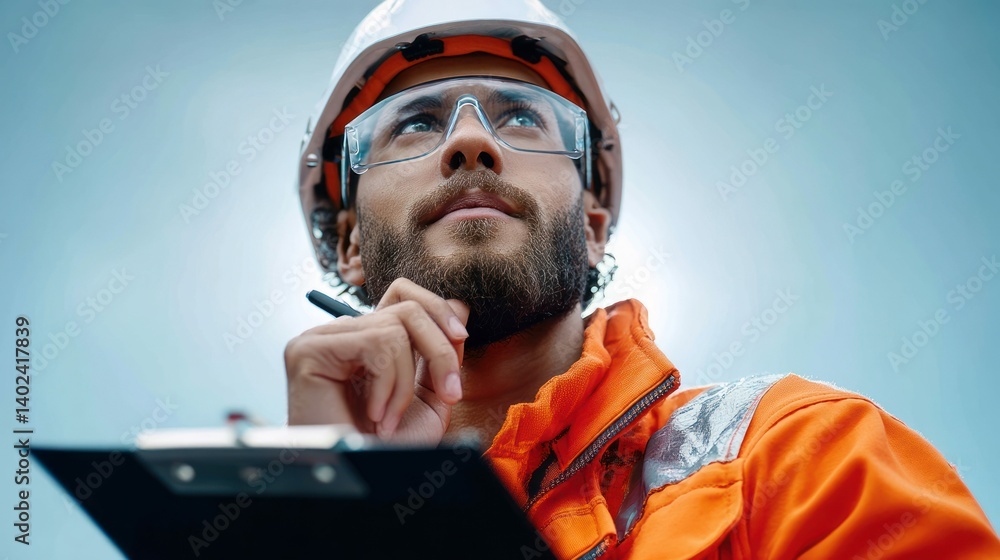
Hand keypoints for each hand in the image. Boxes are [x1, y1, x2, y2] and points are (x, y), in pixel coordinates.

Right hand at [285, 278, 469, 445]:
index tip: (462, 338)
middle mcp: (340, 334)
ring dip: (406, 383)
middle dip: (439, 350)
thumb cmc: (388, 448)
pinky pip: (375, 344)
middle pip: (406, 308)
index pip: (403, 294)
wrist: (361, 479)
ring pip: (394, 328)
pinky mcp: (308, 350)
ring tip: (390, 420)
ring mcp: (320, 340)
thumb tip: (460, 304)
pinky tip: (375, 416)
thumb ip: (440, 352)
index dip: (437, 308)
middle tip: (448, 394)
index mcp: (365, 339)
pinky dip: (388, 385)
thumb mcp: (428, 396)